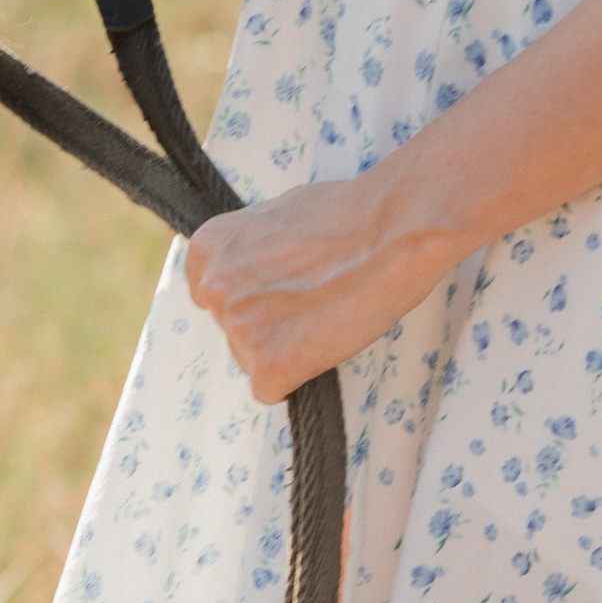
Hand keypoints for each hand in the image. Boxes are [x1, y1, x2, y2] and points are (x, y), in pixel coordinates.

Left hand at [183, 167, 469, 401]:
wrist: (392, 231)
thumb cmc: (348, 214)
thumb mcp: (276, 214)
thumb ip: (251, 248)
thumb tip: (254, 267)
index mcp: (209, 248)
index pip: (215, 295)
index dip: (254, 295)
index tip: (282, 290)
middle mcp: (214, 289)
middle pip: (234, 328)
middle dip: (268, 322)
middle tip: (312, 301)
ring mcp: (239, 329)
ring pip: (254, 359)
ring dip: (286, 348)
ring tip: (327, 314)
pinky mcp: (268, 366)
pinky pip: (273, 388)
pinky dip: (299, 376)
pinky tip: (327, 340)